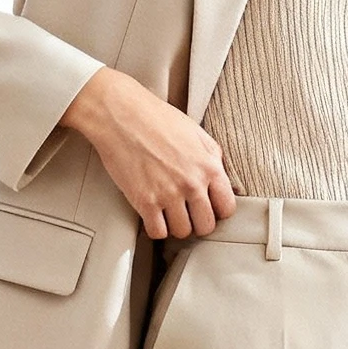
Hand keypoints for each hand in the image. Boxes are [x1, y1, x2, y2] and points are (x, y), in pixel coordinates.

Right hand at [60, 67, 239, 238]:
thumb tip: (223, 180)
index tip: (208, 208)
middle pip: (206, 226)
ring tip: (169, 213)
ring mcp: (168, 195)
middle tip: (188, 213)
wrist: (121, 115)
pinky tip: (153, 215)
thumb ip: (212, 158)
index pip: (227, 208)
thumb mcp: (196, 133)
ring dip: (176, 226)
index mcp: (209, 166)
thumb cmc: (156, 119)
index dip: (218, 211)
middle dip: (198, 222)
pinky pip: (158, 233)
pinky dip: (156, 228)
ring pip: (182, 232)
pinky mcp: (145, 202)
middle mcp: (192, 184)